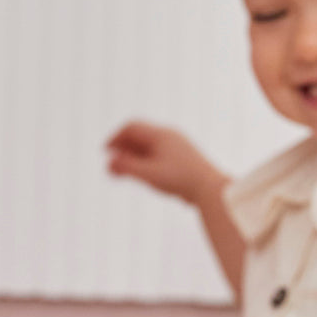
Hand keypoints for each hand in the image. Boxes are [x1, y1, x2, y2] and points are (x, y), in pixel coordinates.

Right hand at [105, 121, 221, 205]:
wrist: (211, 189)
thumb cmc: (181, 180)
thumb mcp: (149, 174)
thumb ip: (127, 168)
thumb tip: (109, 163)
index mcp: (161, 135)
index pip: (131, 127)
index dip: (115, 138)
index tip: (105, 152)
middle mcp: (169, 136)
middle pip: (139, 136)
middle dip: (123, 148)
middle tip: (111, 164)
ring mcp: (177, 146)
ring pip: (149, 146)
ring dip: (133, 156)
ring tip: (123, 171)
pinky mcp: (183, 158)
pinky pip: (158, 154)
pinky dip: (145, 161)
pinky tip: (143, 175)